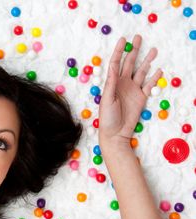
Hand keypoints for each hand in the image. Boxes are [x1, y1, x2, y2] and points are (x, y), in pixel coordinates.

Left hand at [98, 34, 162, 148]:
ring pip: (141, 72)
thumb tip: (113, 69)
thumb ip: (111, 84)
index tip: (124, 40)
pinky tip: (158, 69)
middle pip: (129, 63)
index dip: (119, 51)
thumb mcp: (106, 100)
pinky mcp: (141, 98)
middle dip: (134, 51)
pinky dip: (154, 77)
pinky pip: (148, 85)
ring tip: (153, 50)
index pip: (116, 63)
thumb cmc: (107, 118)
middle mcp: (122, 84)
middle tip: (138, 38)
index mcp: (112, 83)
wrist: (115, 133)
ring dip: (146, 61)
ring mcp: (132, 90)